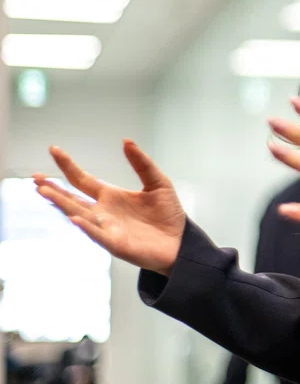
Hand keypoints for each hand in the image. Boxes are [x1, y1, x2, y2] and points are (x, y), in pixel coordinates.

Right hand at [33, 140, 186, 276]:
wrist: (180, 241)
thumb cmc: (167, 214)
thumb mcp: (158, 183)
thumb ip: (141, 163)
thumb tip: (126, 141)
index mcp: (111, 196)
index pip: (83, 180)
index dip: (68, 166)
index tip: (54, 150)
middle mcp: (103, 212)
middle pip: (73, 198)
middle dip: (54, 189)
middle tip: (35, 178)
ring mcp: (107, 228)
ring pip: (79, 214)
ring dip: (62, 204)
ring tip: (44, 192)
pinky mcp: (116, 243)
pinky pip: (97, 234)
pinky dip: (85, 227)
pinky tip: (73, 218)